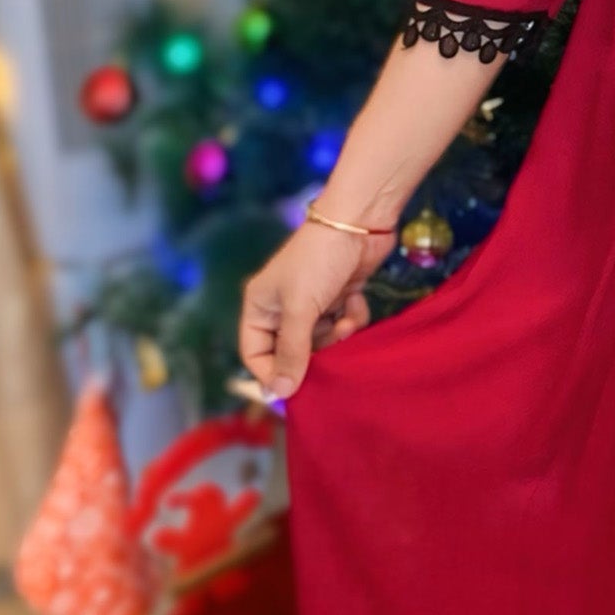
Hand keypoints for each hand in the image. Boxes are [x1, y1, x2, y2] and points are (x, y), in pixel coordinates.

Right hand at [238, 217, 396, 401]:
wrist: (360, 221)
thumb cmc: (319, 260)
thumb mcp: (301, 308)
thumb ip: (292, 351)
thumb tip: (280, 392)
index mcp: (260, 306)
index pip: (255, 353)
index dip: (272, 373)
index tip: (295, 389)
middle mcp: (282, 306)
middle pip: (292, 350)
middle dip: (314, 354)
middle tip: (332, 353)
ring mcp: (311, 301)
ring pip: (322, 340)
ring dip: (337, 336)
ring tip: (346, 322)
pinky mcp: (338, 296)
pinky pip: (342, 323)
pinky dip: (351, 318)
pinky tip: (356, 303)